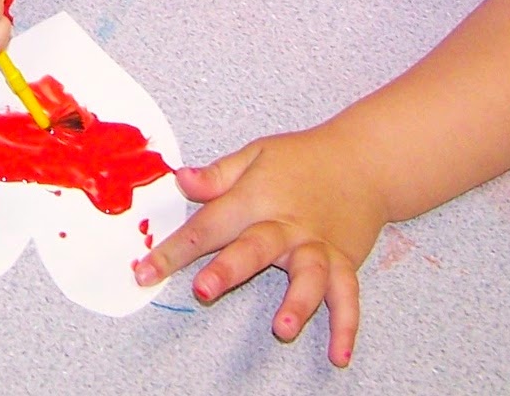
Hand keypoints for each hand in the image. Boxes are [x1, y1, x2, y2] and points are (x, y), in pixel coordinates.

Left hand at [134, 125, 387, 366]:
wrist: (366, 157)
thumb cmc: (305, 157)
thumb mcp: (258, 155)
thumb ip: (219, 174)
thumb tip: (179, 179)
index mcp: (257, 197)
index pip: (209, 224)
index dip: (175, 250)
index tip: (143, 273)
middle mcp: (286, 223)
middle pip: (256, 247)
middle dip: (230, 269)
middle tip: (205, 290)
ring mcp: (317, 244)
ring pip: (308, 273)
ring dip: (298, 300)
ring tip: (284, 327)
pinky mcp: (344, 260)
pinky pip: (347, 295)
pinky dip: (346, 324)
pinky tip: (339, 355)